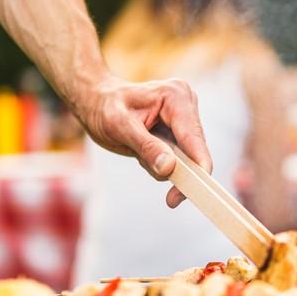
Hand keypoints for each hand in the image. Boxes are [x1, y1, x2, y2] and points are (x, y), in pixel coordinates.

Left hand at [74, 76, 211, 207]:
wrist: (97, 103)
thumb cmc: (105, 109)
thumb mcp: (119, 127)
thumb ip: (146, 147)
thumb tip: (168, 167)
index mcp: (174, 96)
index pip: (194, 136)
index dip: (199, 165)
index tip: (198, 190)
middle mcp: (185, 103)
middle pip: (196, 149)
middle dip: (178, 172)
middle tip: (170, 199)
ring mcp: (184, 116)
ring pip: (188, 157)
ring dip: (164, 166)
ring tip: (137, 153)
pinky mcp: (180, 129)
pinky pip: (180, 157)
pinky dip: (162, 163)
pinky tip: (143, 153)